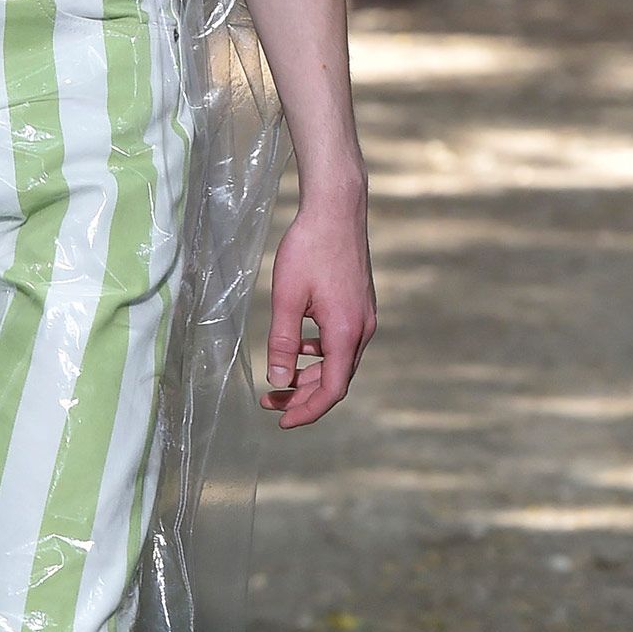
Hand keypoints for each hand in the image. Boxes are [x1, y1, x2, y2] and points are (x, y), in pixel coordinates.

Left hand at [260, 187, 375, 428]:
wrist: (337, 210)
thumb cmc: (309, 249)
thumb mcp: (287, 298)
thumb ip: (283, 342)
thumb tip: (277, 381)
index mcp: (345, 331)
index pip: (331, 389)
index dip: (307, 411)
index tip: (282, 421)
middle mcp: (361, 329)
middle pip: (335, 379)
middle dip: (302, 396)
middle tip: (269, 403)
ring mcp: (363, 317)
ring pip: (338, 362)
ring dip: (310, 376)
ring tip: (278, 382)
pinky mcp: (359, 306)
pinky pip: (340, 343)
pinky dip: (319, 355)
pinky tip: (298, 347)